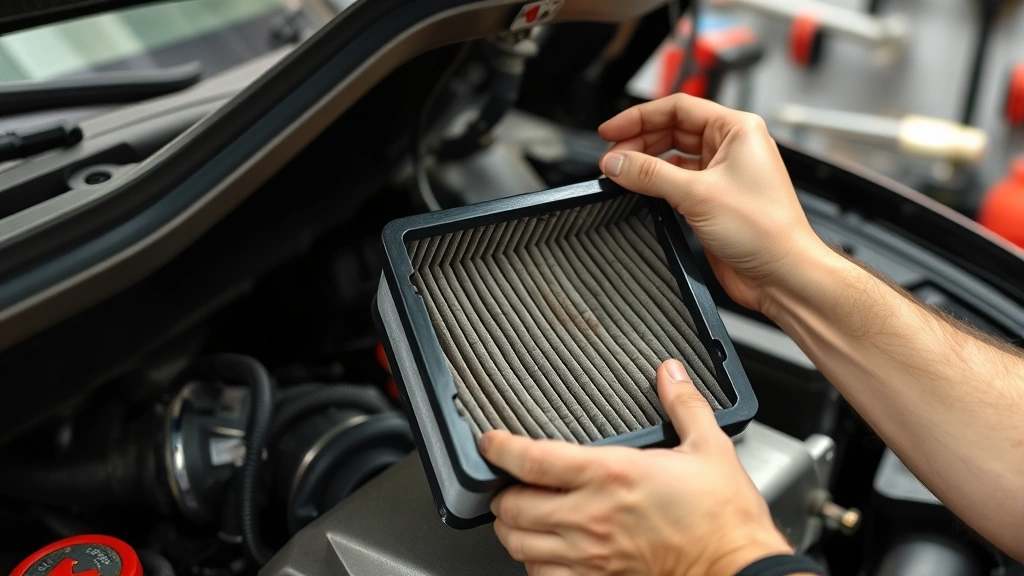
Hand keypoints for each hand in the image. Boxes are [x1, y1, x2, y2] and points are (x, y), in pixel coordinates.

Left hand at [478, 359, 791, 575]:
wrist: (739, 567)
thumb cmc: (724, 516)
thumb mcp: (709, 446)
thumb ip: (683, 404)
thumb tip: (670, 372)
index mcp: (612, 474)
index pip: (532, 459)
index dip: (500, 447)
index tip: (490, 440)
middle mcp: (593, 516)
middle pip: (513, 505)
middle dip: (503, 491)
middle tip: (509, 480)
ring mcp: (592, 554)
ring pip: (520, 544)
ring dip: (512, 528)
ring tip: (520, 514)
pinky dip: (534, 563)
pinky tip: (543, 551)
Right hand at [597, 94, 831, 314]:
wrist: (782, 273)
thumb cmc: (765, 230)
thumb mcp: (697, 195)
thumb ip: (649, 175)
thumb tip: (616, 162)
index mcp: (738, 129)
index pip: (678, 108)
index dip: (640, 117)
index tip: (611, 131)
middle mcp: (732, 147)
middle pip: (673, 131)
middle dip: (639, 142)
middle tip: (612, 157)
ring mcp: (722, 174)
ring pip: (673, 158)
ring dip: (646, 164)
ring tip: (620, 173)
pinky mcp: (713, 200)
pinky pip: (676, 183)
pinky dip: (655, 185)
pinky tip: (638, 190)